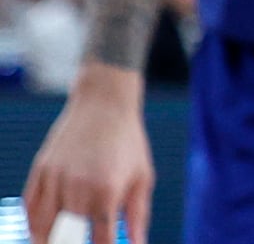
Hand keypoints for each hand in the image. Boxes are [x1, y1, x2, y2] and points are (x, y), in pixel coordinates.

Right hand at [22, 65, 154, 243]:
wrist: (104, 104)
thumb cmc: (129, 143)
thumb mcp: (142, 177)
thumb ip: (138, 215)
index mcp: (107, 192)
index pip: (101, 240)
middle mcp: (77, 189)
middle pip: (68, 238)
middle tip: (79, 243)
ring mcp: (54, 180)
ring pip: (42, 228)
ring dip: (49, 241)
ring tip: (57, 243)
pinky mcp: (40, 172)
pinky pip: (29, 208)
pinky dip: (34, 225)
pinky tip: (42, 233)